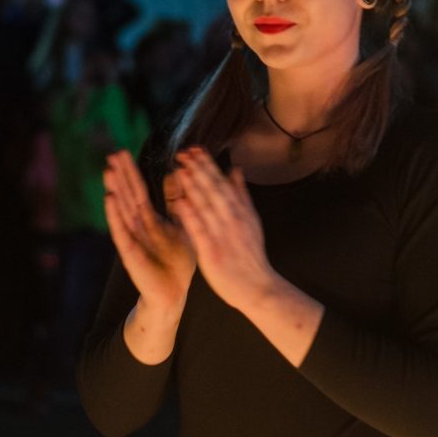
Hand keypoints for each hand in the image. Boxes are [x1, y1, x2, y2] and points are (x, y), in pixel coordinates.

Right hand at [103, 150, 196, 309]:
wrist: (174, 293)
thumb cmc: (177, 261)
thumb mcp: (180, 226)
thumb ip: (176, 202)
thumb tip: (177, 174)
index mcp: (149, 220)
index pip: (137, 191)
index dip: (130, 172)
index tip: (122, 152)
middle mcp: (137, 227)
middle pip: (127, 196)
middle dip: (120, 175)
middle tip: (112, 153)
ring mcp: (132, 239)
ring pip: (122, 210)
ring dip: (115, 190)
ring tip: (108, 170)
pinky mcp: (130, 253)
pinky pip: (121, 231)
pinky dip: (114, 215)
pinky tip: (109, 199)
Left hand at [169, 146, 275, 311]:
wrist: (257, 287)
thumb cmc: (250, 255)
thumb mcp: (251, 221)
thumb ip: (241, 195)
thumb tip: (235, 169)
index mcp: (241, 211)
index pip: (222, 182)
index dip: (207, 165)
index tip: (195, 149)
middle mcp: (233, 219)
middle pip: (214, 190)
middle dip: (198, 170)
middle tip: (183, 153)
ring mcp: (223, 235)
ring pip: (206, 206)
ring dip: (193, 187)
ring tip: (180, 169)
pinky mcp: (212, 251)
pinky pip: (200, 231)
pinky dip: (191, 216)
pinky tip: (180, 202)